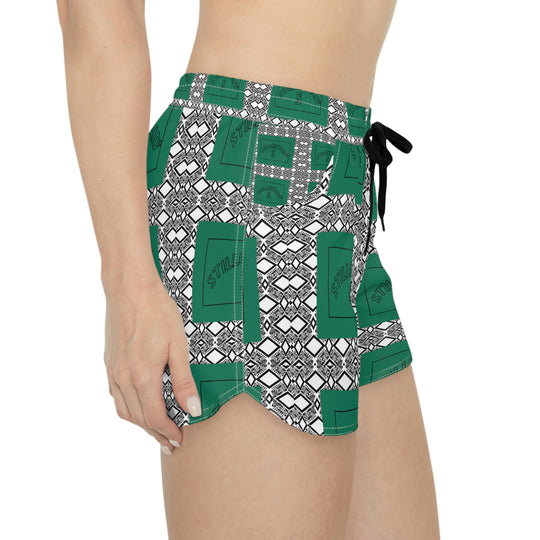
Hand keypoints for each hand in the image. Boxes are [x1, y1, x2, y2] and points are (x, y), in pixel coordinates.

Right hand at [103, 278, 200, 454]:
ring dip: (140, 424)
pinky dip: (128, 408)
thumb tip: (192, 410)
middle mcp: (123, 379)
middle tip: (170, 443)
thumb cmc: (158, 313)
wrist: (131, 289)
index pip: (155, 417)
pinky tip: (138, 406)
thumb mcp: (179, 346)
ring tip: (156, 430)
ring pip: (124, 410)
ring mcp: (113, 371)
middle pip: (139, 419)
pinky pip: (115, 395)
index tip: (179, 441)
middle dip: (155, 433)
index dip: (168, 432)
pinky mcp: (109, 363)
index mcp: (143, 377)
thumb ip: (184, 381)